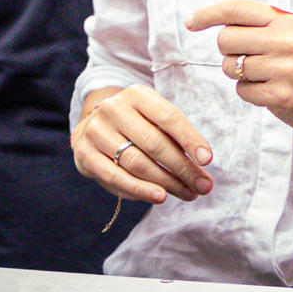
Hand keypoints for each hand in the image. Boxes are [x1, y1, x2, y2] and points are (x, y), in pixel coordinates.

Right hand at [73, 84, 214, 203]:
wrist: (93, 126)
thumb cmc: (135, 125)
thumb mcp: (153, 119)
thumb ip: (175, 136)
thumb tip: (202, 163)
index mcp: (136, 94)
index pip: (168, 116)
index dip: (190, 138)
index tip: (207, 159)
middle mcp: (114, 109)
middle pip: (154, 142)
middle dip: (183, 167)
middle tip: (203, 185)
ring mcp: (96, 131)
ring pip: (137, 162)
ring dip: (166, 182)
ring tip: (188, 193)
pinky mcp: (85, 154)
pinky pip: (116, 177)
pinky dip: (140, 189)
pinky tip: (160, 197)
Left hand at [189, 0, 292, 145]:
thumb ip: (267, 25)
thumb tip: (223, 24)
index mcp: (286, 21)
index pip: (236, 9)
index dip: (208, 14)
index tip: (191, 22)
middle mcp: (283, 40)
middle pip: (225, 40)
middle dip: (228, 52)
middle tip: (246, 59)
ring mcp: (282, 68)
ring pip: (231, 68)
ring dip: (240, 75)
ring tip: (264, 77)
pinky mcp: (280, 95)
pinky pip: (242, 92)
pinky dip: (251, 94)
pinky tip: (270, 92)